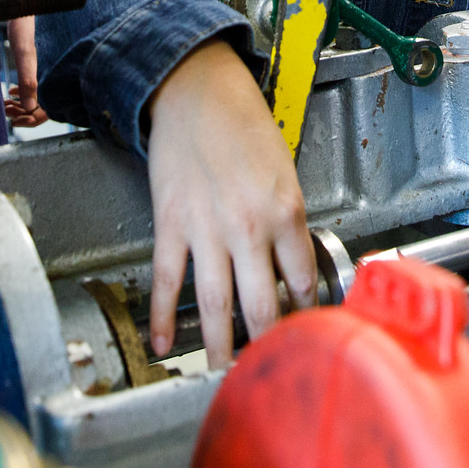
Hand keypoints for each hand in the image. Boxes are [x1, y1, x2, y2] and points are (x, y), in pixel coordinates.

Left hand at [3, 14, 46, 127]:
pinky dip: (23, 93)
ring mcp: (49, 69)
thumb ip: (28, 79)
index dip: (30, 119)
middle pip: (43, 108)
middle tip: (5, 109)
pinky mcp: (43, 63)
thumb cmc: (26, 19)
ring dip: (22, 105)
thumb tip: (29, 108)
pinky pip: (38, 86)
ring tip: (6, 102)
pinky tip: (11, 90)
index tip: (13, 118)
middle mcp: (55, 74)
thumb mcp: (24, 50)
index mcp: (55, 74)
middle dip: (23, 113)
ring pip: (40, 98)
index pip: (47, 112)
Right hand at [146, 41, 315, 367]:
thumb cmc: (243, 124)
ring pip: (215, 303)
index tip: (305, 337)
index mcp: (286, 210)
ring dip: (219, 346)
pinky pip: (168, 279)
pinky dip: (163, 316)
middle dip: (265, 346)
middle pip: (261, 305)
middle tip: (267, 374)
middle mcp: (249, 224)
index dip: (305, 316)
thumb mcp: (285, 170)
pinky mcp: (171, 223)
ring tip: (221, 377)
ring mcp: (207, 228)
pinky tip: (162, 344)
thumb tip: (292, 269)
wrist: (196, 90)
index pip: (302, 281)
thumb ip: (289, 220)